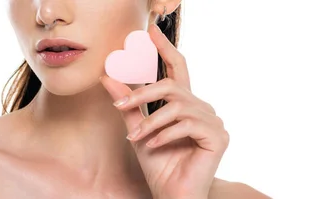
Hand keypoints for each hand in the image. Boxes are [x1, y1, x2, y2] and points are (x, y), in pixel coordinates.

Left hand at [100, 23, 228, 198]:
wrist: (173, 195)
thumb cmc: (160, 166)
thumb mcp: (138, 130)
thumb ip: (128, 104)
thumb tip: (108, 76)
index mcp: (186, 104)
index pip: (178, 69)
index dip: (165, 48)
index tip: (151, 31)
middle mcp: (203, 109)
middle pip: (173, 85)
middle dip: (143, 93)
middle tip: (120, 106)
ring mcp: (214, 122)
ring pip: (177, 106)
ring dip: (151, 122)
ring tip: (137, 138)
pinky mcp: (218, 136)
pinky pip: (187, 124)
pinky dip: (165, 134)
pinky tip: (154, 146)